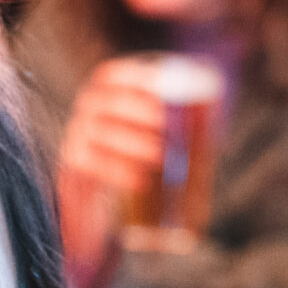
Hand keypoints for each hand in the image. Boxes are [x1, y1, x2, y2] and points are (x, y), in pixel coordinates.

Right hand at [54, 60, 169, 287]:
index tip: (162, 87)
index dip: (135, 77)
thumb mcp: (145, 137)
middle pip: (106, 104)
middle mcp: (85, 115)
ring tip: (161, 156)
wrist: (96, 212)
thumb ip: (175, 122)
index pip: (110, 75)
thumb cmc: (131, 163)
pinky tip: (141, 182)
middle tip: (168, 127)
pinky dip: (117, 173)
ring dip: (132, 143)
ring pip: (99, 135)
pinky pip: (89, 167)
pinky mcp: (71, 172)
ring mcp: (74, 141)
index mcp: (103, 97)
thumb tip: (216, 107)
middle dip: (138, 111)